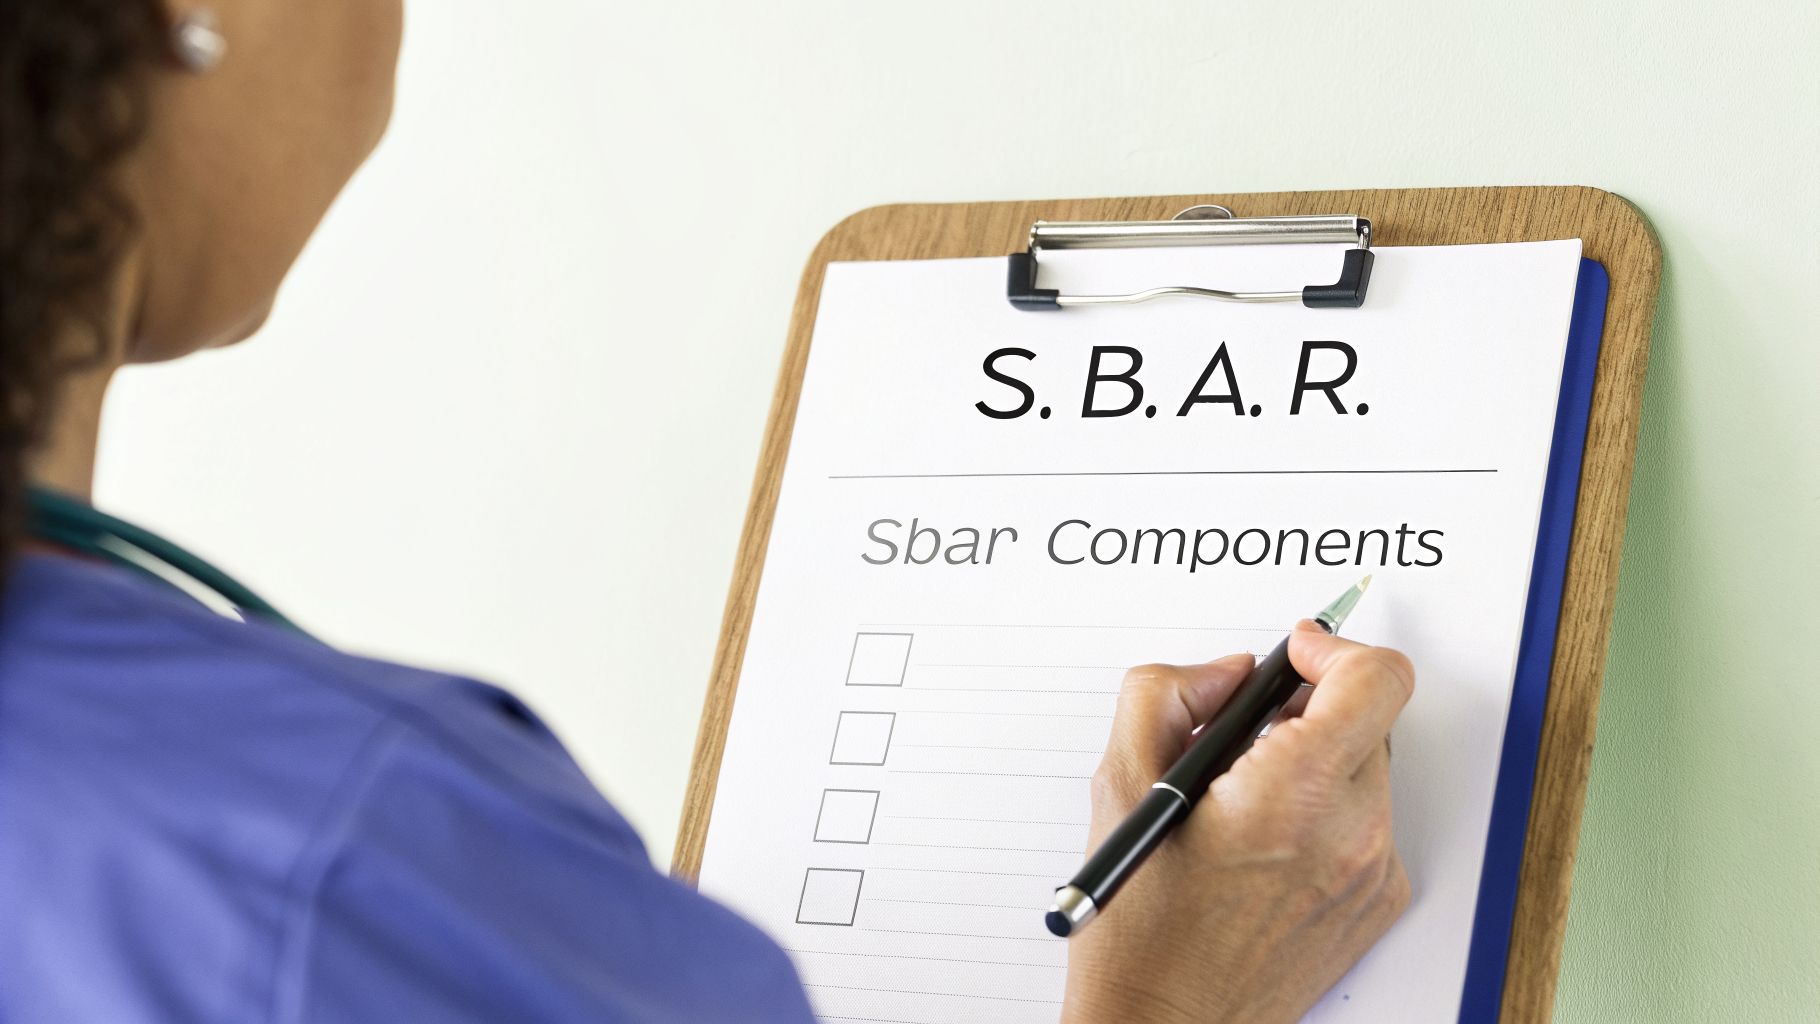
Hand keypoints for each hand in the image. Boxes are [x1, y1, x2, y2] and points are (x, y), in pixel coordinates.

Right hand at [1061, 621, 1414, 1023]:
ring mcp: (1373, 874)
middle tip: (1241, 740)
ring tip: (1241, 802)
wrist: (1165, 1022)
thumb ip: (1169, 692)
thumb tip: (1228, 673)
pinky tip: (1262, 845)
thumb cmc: (1140, 925)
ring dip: (1313, 762)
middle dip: (1306, 711)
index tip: (1296, 654)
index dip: (1331, 648)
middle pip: (1366, 718)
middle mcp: (1352, 834)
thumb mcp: (1121, 780)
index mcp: (1294, 794)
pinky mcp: (1378, 904)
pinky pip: (1366, 823)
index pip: (1374, 678)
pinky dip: (1323, 812)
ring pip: (1365, 770)